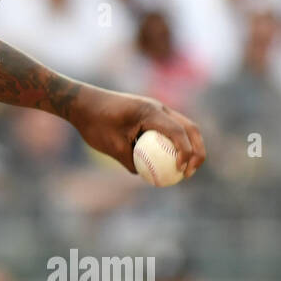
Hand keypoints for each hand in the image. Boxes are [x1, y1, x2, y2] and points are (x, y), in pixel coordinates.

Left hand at [68, 87, 205, 177]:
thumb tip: (147, 177)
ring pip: (184, 127)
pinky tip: (169, 163)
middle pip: (190, 128)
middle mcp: (158, 107)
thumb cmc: (94, 123)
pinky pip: (171, 129)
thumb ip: (130, 161)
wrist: (83, 103)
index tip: (180, 170)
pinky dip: (176, 144)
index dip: (185, 152)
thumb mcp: (111, 146)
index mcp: (150, 111)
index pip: (178, 131)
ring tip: (185, 171)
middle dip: (197, 151)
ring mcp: (156, 109)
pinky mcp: (151, 114)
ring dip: (190, 147)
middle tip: (189, 173)